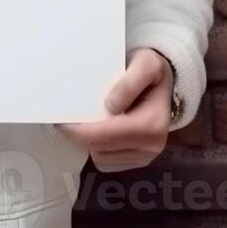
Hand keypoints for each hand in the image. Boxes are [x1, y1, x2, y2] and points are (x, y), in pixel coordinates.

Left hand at [52, 47, 171, 172]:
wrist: (165, 84)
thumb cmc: (152, 72)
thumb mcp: (145, 64)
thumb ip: (130, 82)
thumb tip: (111, 106)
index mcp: (151, 124)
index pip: (104, 135)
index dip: (78, 131)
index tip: (61, 121)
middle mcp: (152, 146)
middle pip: (100, 148)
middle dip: (81, 136)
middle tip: (69, 119)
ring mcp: (147, 157)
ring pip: (101, 159)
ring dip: (89, 143)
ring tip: (87, 123)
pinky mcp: (140, 161)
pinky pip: (108, 163)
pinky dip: (98, 150)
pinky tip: (98, 133)